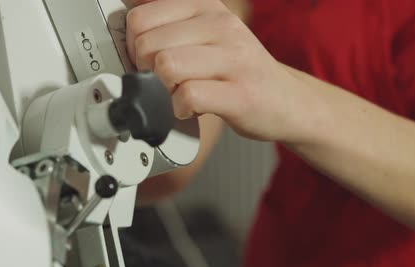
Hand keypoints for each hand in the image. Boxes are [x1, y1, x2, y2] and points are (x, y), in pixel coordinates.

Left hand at [126, 0, 310, 140]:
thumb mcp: (207, 34)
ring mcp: (234, 59)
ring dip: (161, 89)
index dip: (133, 44)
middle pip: (147, 43)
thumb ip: (170, 26)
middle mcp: (221, 26)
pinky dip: (179, 108)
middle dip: (144, 69)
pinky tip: (188, 108)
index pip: (141, 15)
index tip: (146, 59)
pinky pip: (188, 95)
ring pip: (165, 66)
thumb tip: (127, 20)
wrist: (287, 100)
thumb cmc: (238, 70)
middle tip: (162, 81)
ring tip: (176, 94)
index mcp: (207, 6)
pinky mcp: (240, 93)